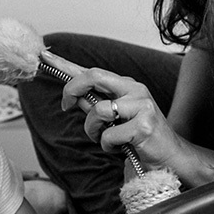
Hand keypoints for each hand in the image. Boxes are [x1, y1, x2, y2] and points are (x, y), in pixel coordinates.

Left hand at [58, 65, 184, 173]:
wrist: (169, 157)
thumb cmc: (140, 138)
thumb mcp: (114, 119)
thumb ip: (94, 105)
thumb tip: (73, 95)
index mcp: (127, 86)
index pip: (93, 71)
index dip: (67, 65)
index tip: (45, 55)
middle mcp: (135, 90)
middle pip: (93, 76)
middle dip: (72, 89)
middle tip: (66, 105)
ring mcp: (142, 106)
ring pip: (98, 111)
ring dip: (92, 130)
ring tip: (104, 139)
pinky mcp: (144, 126)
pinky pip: (108, 135)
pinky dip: (107, 146)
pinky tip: (119, 148)